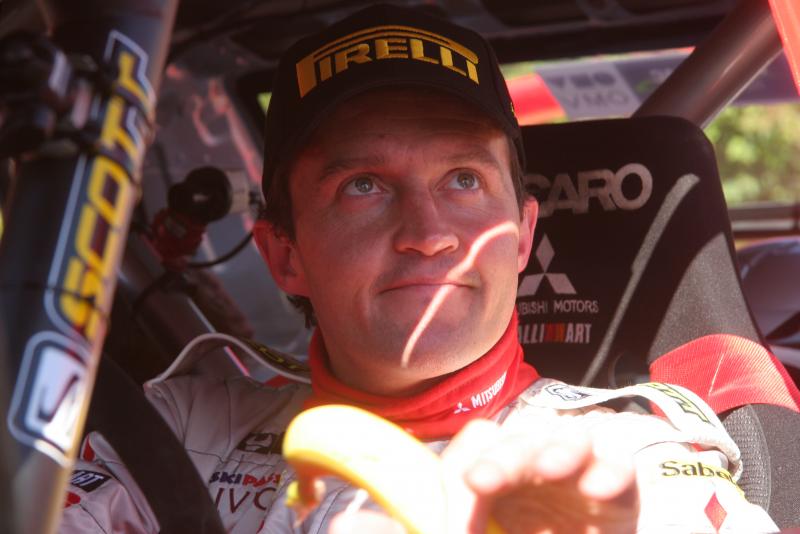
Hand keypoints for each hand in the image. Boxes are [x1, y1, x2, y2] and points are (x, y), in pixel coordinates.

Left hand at [331, 417, 638, 533]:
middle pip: (519, 436)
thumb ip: (401, 530)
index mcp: (487, 484)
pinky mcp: (614, 503)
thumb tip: (342, 520)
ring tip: (552, 468)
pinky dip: (610, 469)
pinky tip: (595, 490)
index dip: (468, 462)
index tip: (465, 497)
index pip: (476, 444)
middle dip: (506, 452)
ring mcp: (571, 485)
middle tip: (484, 481)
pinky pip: (618, 469)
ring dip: (559, 446)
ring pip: (568, 437)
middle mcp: (528, 476)